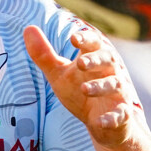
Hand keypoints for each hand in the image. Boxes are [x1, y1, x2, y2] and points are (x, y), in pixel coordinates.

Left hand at [24, 24, 140, 149]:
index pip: (93, 43)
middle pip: (108, 60)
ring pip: (114, 85)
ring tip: (84, 89)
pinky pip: (120, 114)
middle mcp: (110, 72)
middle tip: (80, 63)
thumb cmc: (80, 91)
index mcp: (95, 58)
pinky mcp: (122, 113)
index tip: (74, 38)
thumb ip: (44, 54)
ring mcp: (118, 93)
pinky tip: (101, 121)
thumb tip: (28, 28)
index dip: (86, 39)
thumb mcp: (59, 73)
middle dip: (95, 60)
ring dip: (100, 86)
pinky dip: (112, 118)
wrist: (101, 122)